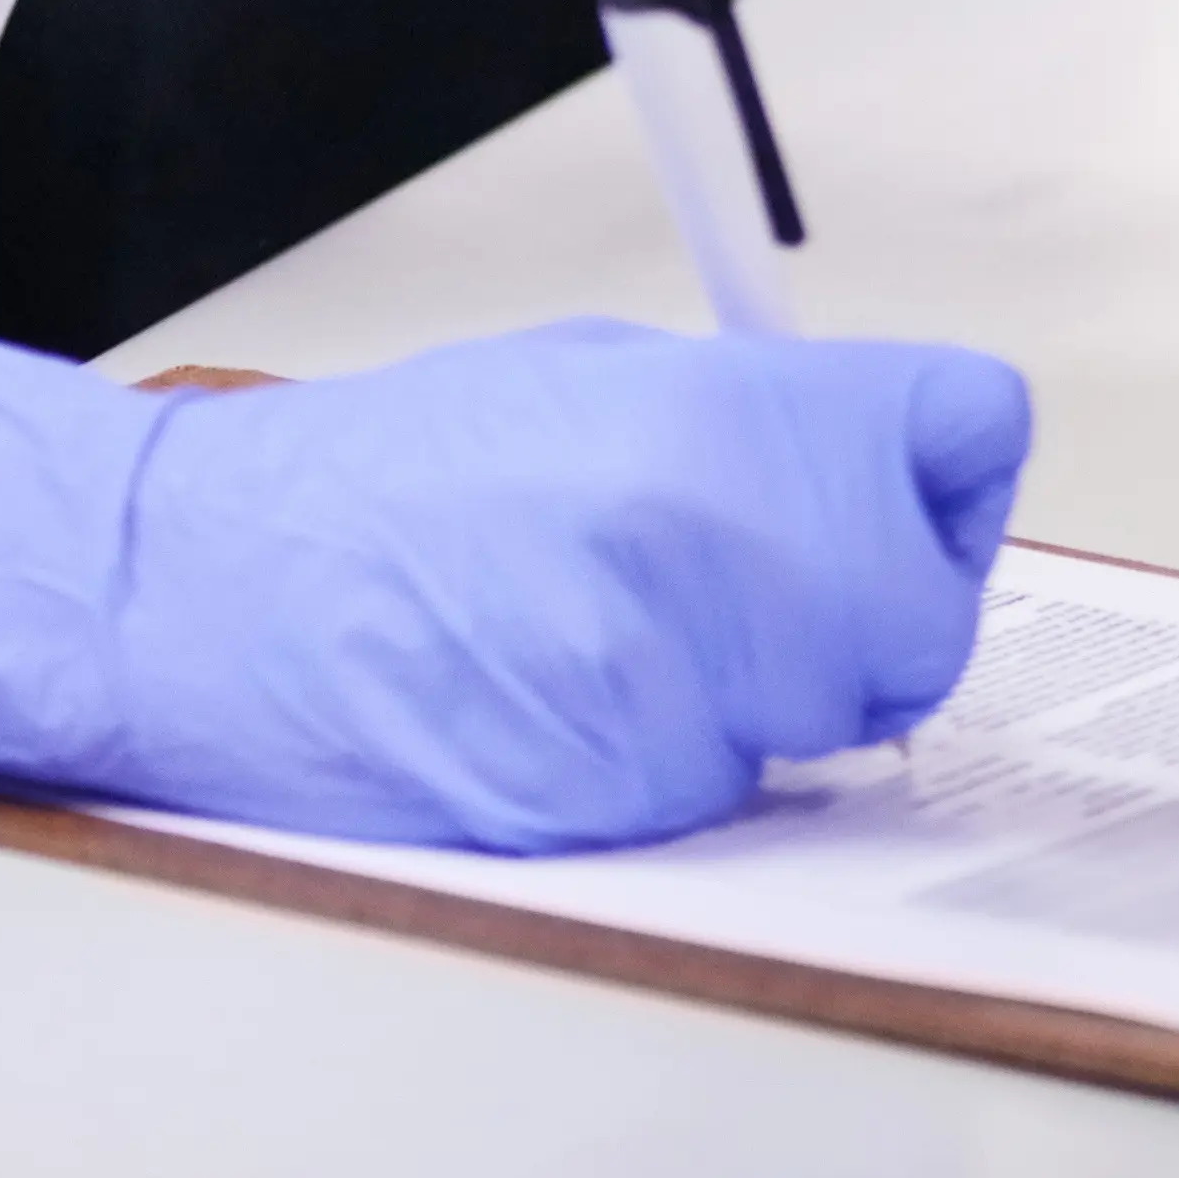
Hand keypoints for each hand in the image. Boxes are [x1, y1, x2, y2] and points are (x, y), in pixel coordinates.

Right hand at [0, 320, 1031, 853]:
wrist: (211, 587)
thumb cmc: (381, 481)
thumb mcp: (590, 376)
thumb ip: (755, 421)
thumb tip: (878, 463)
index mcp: (723, 418)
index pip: (966, 431)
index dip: (941, 477)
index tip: (903, 495)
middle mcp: (715, 546)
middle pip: (926, 611)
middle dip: (866, 609)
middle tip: (765, 587)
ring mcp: (667, 686)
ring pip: (826, 721)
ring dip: (764, 694)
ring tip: (632, 632)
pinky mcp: (614, 801)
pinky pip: (720, 792)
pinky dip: (672, 759)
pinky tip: (575, 696)